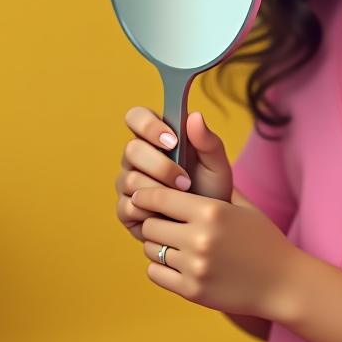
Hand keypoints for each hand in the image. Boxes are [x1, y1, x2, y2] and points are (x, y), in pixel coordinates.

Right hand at [115, 107, 233, 242]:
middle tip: (185, 181)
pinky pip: (128, 206)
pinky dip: (151, 211)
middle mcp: (136, 157)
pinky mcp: (125, 209)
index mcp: (155, 137)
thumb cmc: (211, 189)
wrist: (209, 226)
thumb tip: (195, 115)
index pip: (136, 117)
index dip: (148, 125)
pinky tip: (168, 214)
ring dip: (160, 190)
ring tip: (183, 198)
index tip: (173, 140)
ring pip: (130, 179)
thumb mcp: (216, 165)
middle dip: (161, 166)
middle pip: (132, 149)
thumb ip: (208, 141)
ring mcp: (127, 182)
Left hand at [133, 182, 302, 320]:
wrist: (282, 283)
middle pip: (149, 225)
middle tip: (162, 222)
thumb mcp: (244, 207)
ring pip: (151, 250)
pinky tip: (178, 263)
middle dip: (152, 222)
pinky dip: (161, 267)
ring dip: (158, 245)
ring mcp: (194, 267)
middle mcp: (200, 238)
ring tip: (174, 243)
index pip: (159, 198)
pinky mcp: (191, 290)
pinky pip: (155, 273)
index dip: (147, 196)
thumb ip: (216, 186)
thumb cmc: (263, 240)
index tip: (142, 197)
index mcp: (212, 211)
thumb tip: (194, 163)